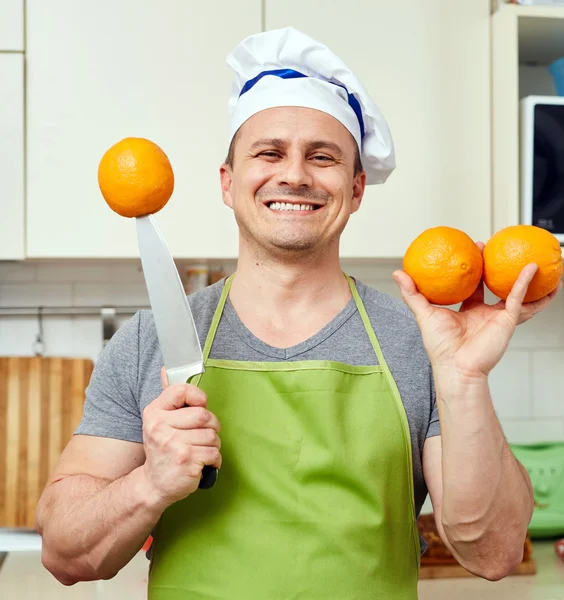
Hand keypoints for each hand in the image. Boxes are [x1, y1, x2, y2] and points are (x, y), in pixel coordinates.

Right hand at [141, 367, 221, 507]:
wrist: (153, 484)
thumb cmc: (163, 449)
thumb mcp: (159, 421)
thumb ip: (168, 398)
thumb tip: (166, 369)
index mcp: (154, 412)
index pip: (181, 391)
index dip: (197, 397)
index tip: (200, 406)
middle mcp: (160, 427)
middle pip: (203, 415)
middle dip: (211, 425)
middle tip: (204, 435)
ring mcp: (173, 444)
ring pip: (212, 435)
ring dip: (213, 445)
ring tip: (201, 450)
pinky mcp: (186, 460)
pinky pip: (214, 452)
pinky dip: (215, 459)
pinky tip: (203, 463)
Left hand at [393, 242, 561, 378]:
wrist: (456, 367)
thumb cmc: (440, 347)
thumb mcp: (423, 314)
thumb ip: (412, 293)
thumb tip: (398, 272)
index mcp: (467, 313)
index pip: (473, 288)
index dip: (474, 271)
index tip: (474, 251)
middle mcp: (484, 315)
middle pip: (494, 288)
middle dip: (497, 270)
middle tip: (495, 249)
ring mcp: (498, 318)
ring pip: (516, 295)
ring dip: (525, 279)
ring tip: (533, 261)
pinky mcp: (508, 321)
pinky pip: (519, 298)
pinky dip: (525, 283)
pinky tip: (531, 268)